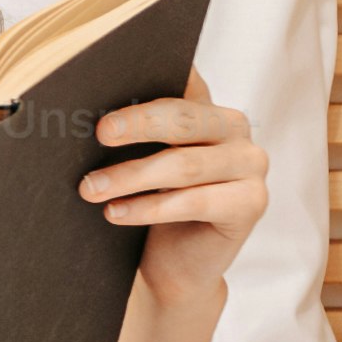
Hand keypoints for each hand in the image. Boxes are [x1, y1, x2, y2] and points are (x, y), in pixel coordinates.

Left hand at [83, 88, 266, 313]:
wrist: (177, 266)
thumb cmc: (153, 204)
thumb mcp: (143, 160)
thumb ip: (133, 132)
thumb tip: (93, 114)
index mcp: (207, 105)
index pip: (183, 79)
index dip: (151, 75)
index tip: (111, 80)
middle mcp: (236, 127)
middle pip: (183, 118)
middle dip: (136, 125)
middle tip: (99, 134)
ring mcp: (250, 164)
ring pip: (184, 165)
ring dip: (131, 176)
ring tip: (90, 188)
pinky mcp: (252, 202)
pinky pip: (195, 201)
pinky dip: (149, 208)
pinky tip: (115, 213)